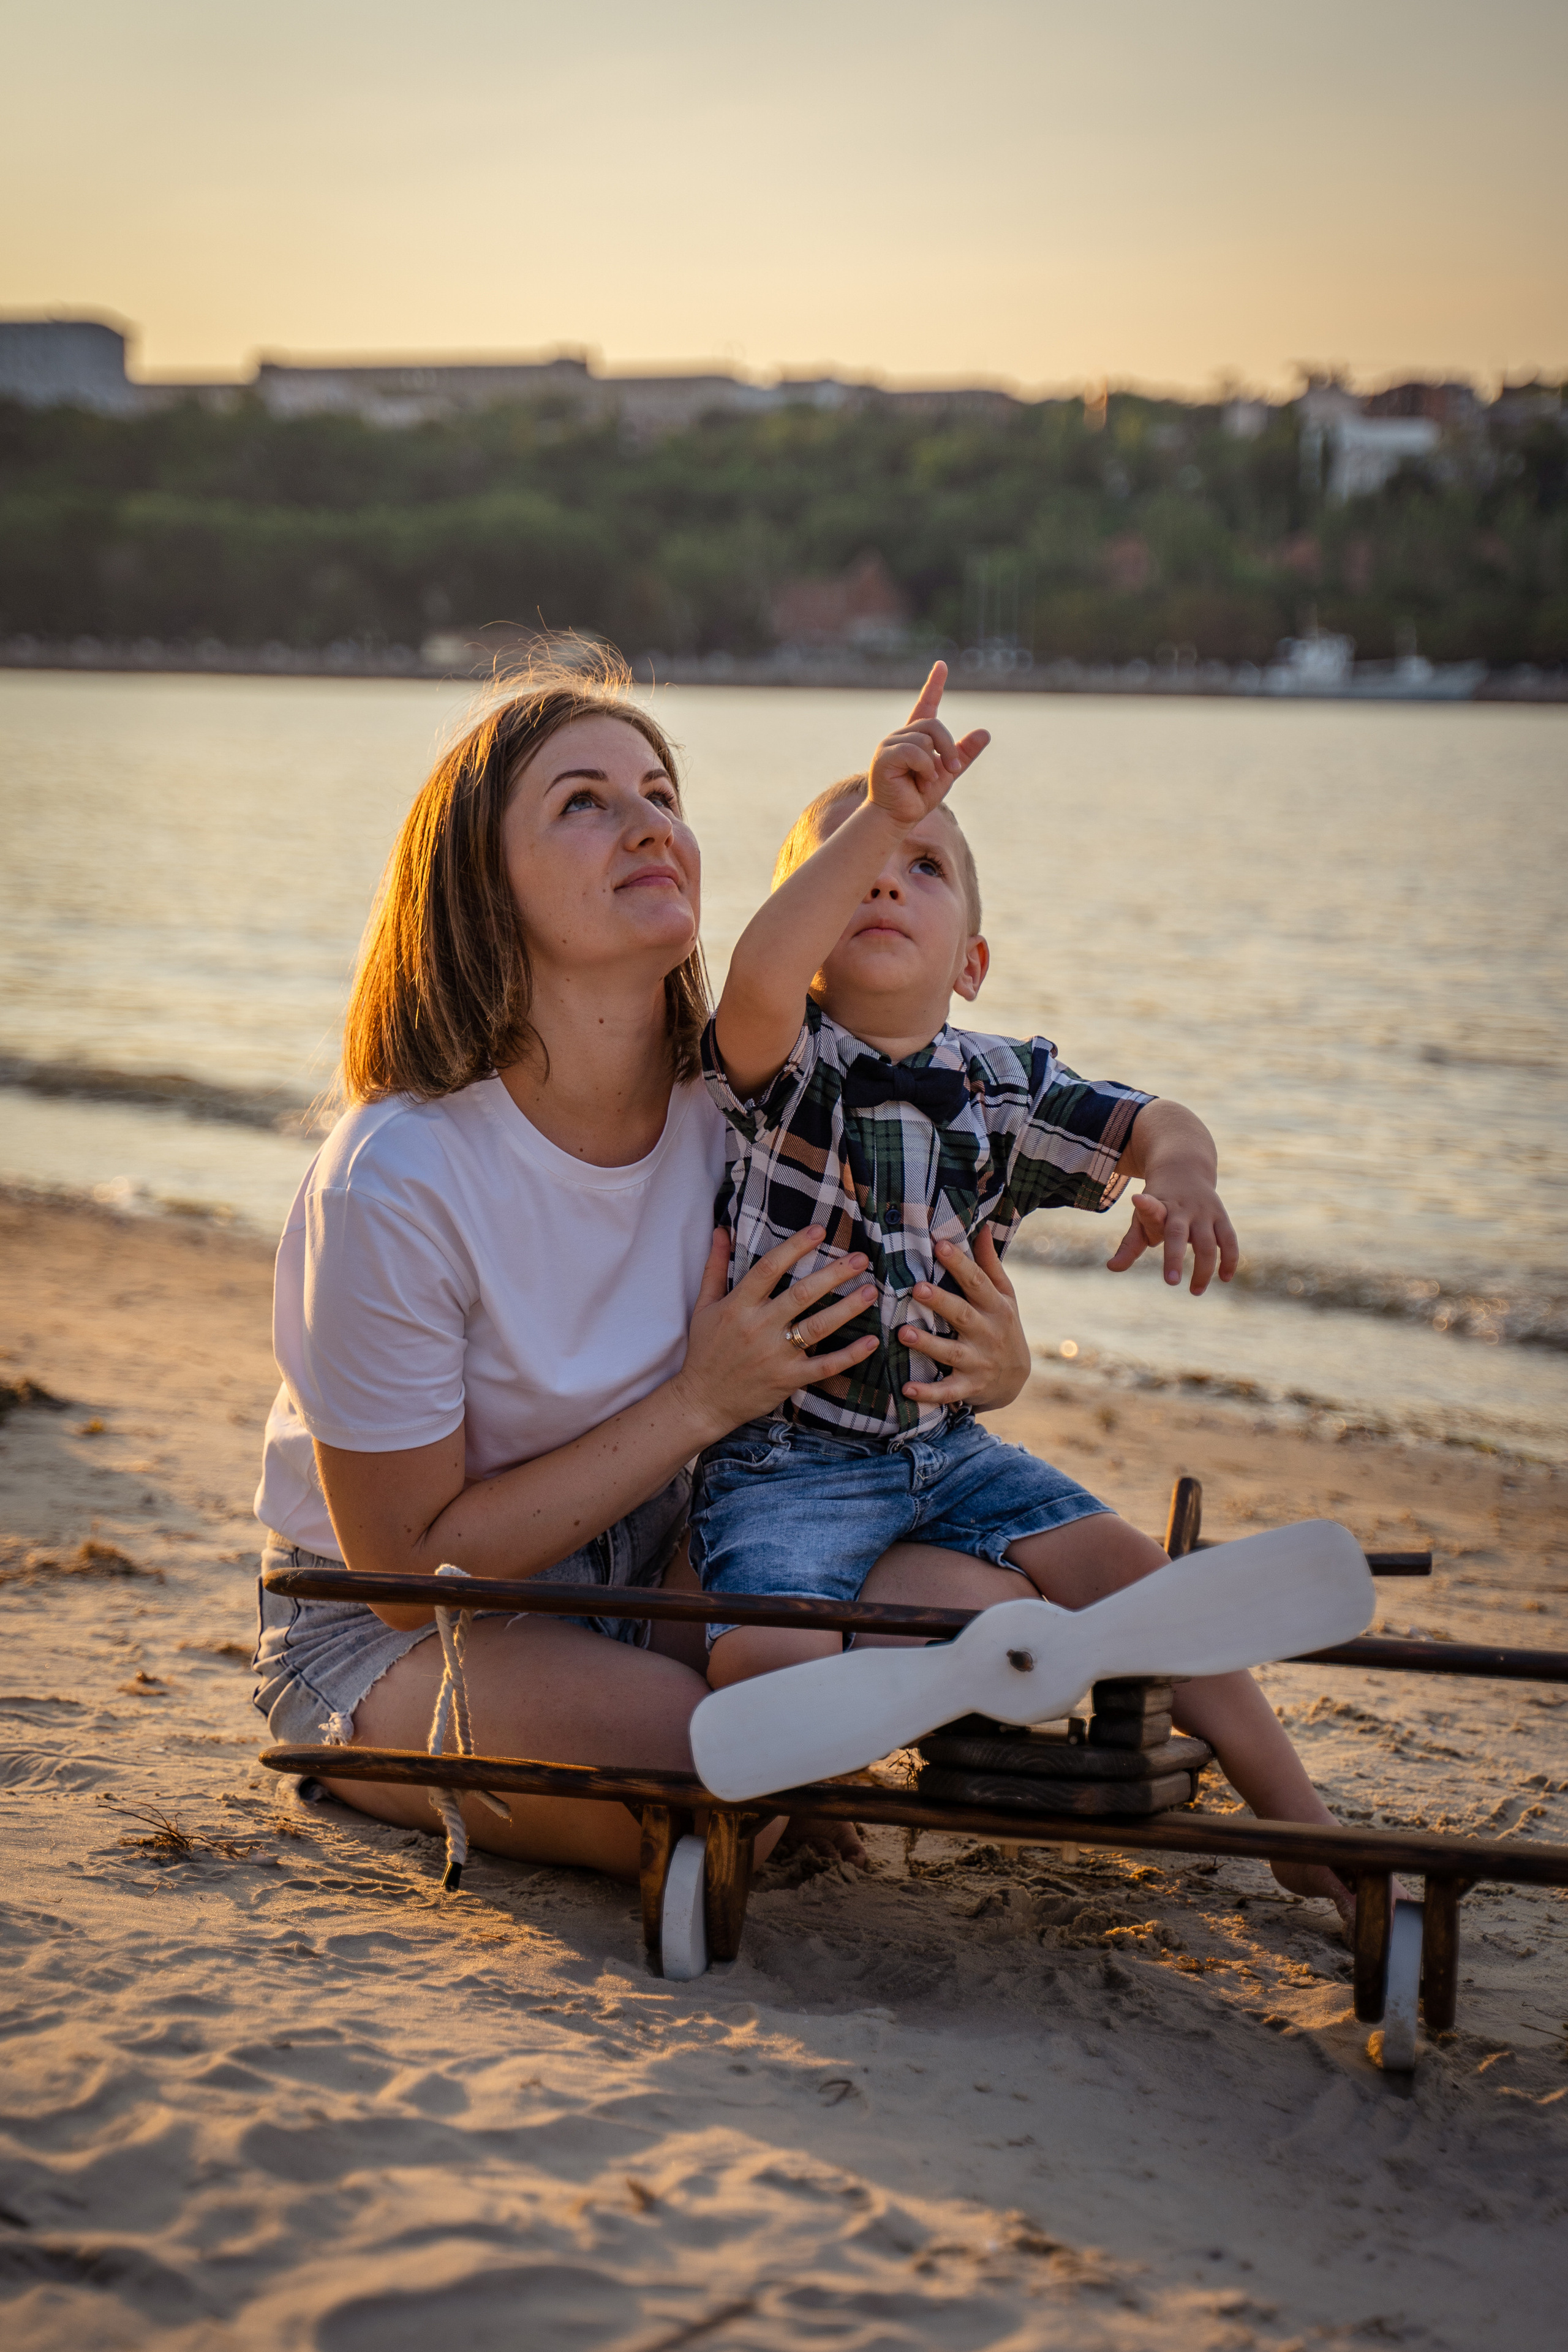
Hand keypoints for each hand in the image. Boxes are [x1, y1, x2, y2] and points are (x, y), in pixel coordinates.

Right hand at [674, 1227, 878, 1440]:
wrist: (702, 1400)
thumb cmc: (705, 1350)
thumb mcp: (703, 1306)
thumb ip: (714, 1267)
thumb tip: (720, 1230)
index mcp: (738, 1306)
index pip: (769, 1268)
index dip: (794, 1247)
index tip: (819, 1230)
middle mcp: (759, 1328)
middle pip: (802, 1294)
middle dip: (834, 1274)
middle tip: (860, 1258)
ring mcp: (776, 1355)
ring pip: (818, 1327)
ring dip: (848, 1308)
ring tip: (871, 1291)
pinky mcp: (789, 1379)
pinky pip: (825, 1365)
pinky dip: (851, 1355)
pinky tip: (872, 1341)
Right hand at [867, 660, 989, 827]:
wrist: (899, 817)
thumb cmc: (920, 796)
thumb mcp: (949, 772)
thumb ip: (963, 753)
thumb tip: (985, 732)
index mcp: (916, 737)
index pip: (926, 704)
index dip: (934, 685)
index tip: (942, 665)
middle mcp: (902, 735)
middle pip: (934, 725)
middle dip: (949, 748)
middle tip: (952, 770)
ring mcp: (890, 743)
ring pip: (925, 739)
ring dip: (934, 765)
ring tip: (925, 782)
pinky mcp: (884, 756)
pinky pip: (914, 751)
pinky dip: (924, 769)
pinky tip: (919, 781)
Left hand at [898, 1227, 1031, 1407]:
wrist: (1015, 1380)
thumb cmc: (1002, 1326)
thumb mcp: (1004, 1297)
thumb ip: (990, 1265)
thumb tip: (981, 1229)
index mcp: (995, 1307)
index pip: (977, 1282)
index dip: (960, 1263)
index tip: (940, 1245)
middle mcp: (987, 1333)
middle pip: (962, 1314)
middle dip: (940, 1301)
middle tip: (917, 1288)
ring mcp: (978, 1362)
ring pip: (950, 1352)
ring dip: (927, 1344)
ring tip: (903, 1333)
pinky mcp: (969, 1387)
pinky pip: (947, 1391)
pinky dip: (928, 1392)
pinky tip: (906, 1388)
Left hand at [1106, 1170, 1238, 1294]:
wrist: (1184, 1167)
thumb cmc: (1158, 1201)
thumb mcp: (1142, 1218)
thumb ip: (1129, 1245)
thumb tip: (1112, 1268)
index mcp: (1158, 1205)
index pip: (1151, 1207)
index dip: (1145, 1206)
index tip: (1137, 1200)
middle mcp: (1182, 1208)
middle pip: (1178, 1233)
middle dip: (1174, 1257)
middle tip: (1171, 1282)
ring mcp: (1204, 1212)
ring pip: (1208, 1243)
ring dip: (1203, 1270)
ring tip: (1195, 1291)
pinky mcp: (1221, 1217)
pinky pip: (1229, 1240)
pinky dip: (1229, 1259)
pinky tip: (1225, 1278)